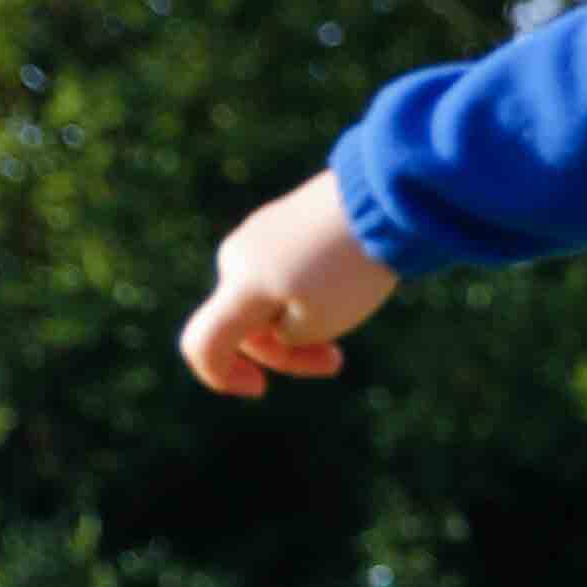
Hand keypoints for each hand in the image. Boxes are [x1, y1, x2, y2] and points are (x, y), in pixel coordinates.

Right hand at [183, 167, 395, 399]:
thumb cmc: (352, 266)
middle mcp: (238, 256)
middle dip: (285, 351)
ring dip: (300, 323)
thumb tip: (275, 321)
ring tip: (348, 316)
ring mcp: (259, 233)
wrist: (385, 197)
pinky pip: (281, 272)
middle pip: (244, 325)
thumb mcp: (317, 322)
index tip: (259, 389)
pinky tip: (346, 286)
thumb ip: (283, 336)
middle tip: (336, 360)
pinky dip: (304, 293)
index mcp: (240, 285)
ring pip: (264, 299)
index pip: (201, 343)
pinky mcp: (283, 220)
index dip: (219, 377)